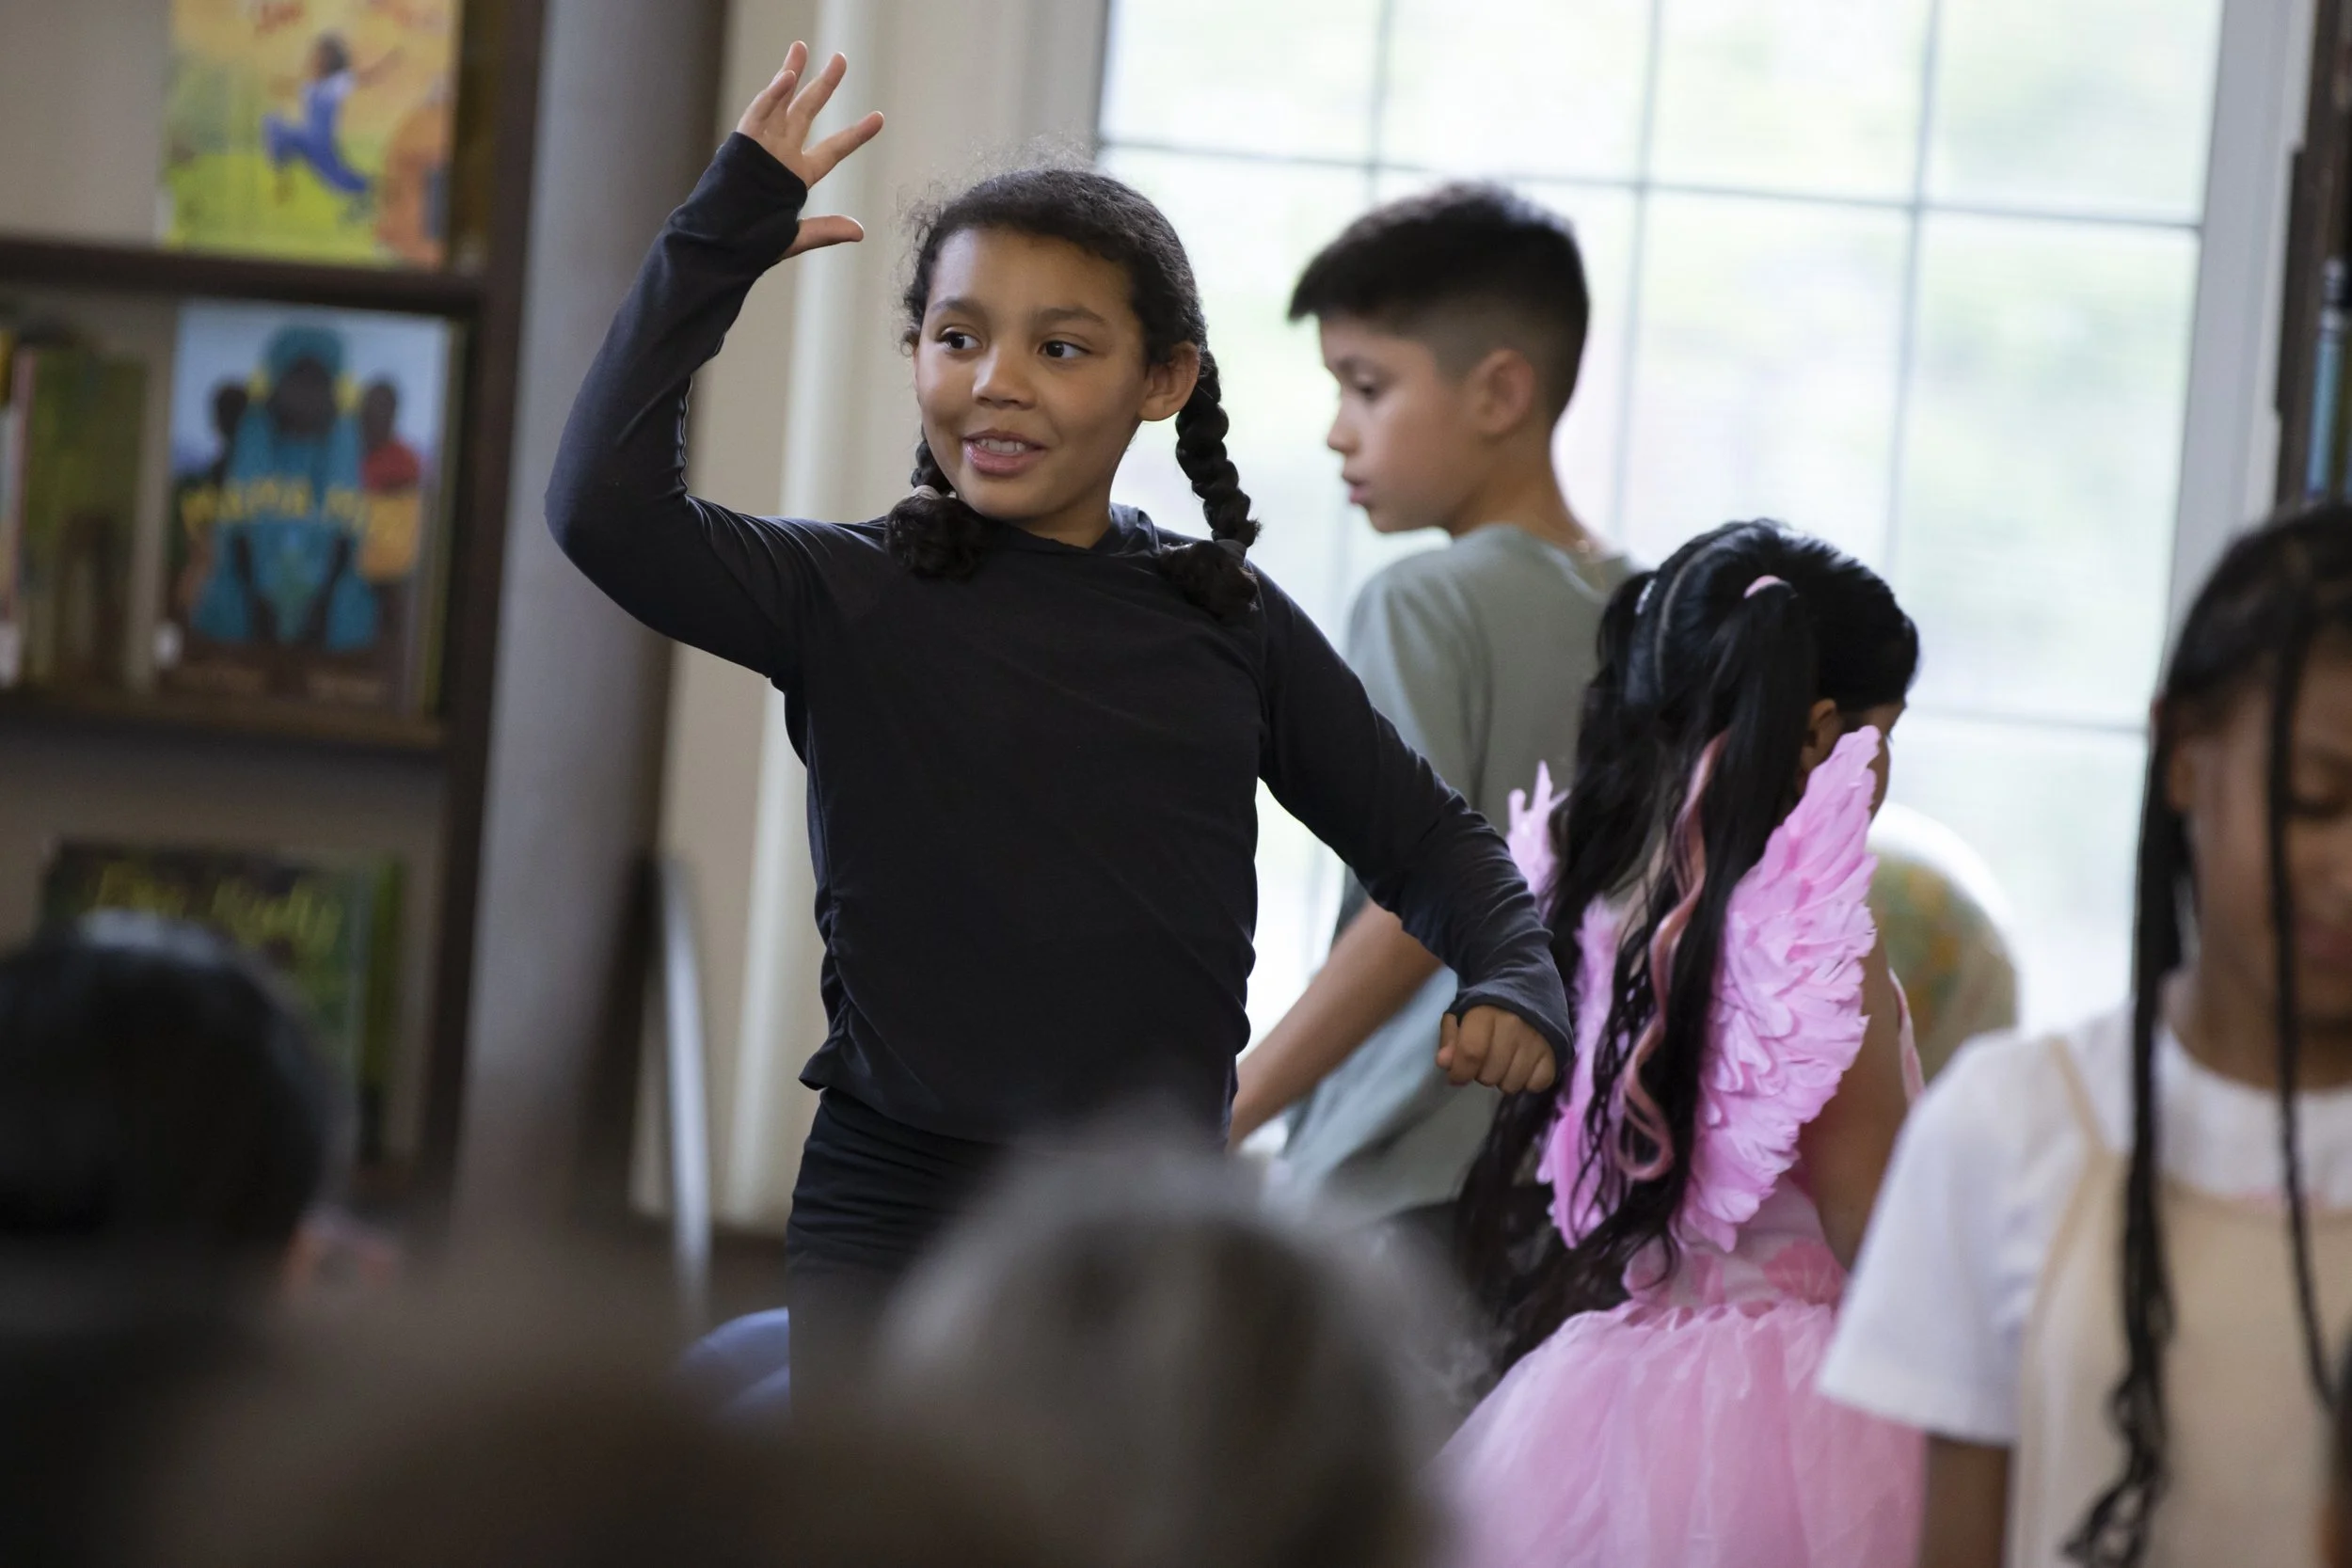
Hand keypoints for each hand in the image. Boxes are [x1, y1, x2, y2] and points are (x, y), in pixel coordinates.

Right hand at [734, 41, 884, 256]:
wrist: (717, 245)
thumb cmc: (749, 244)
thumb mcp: (795, 237)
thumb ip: (826, 230)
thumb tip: (859, 232)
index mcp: (797, 176)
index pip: (833, 150)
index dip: (856, 134)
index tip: (879, 118)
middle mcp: (781, 155)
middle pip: (806, 112)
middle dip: (824, 85)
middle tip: (840, 59)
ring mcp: (762, 146)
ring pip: (780, 102)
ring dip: (792, 73)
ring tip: (801, 47)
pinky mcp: (743, 143)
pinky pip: (759, 113)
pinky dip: (773, 95)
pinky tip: (788, 76)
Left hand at [1438, 1006, 1557, 1093]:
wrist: (1529, 985)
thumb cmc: (1489, 1005)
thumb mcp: (1461, 1013)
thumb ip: (1450, 1038)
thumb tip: (1445, 1064)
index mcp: (1486, 1013)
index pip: (1471, 1053)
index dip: (1460, 1072)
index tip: (1458, 1075)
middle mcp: (1514, 1026)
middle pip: (1490, 1075)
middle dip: (1480, 1074)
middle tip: (1486, 1059)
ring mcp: (1538, 1041)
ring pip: (1511, 1085)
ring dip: (1503, 1079)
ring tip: (1504, 1060)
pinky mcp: (1555, 1052)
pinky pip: (1536, 1085)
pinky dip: (1527, 1081)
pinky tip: (1523, 1064)